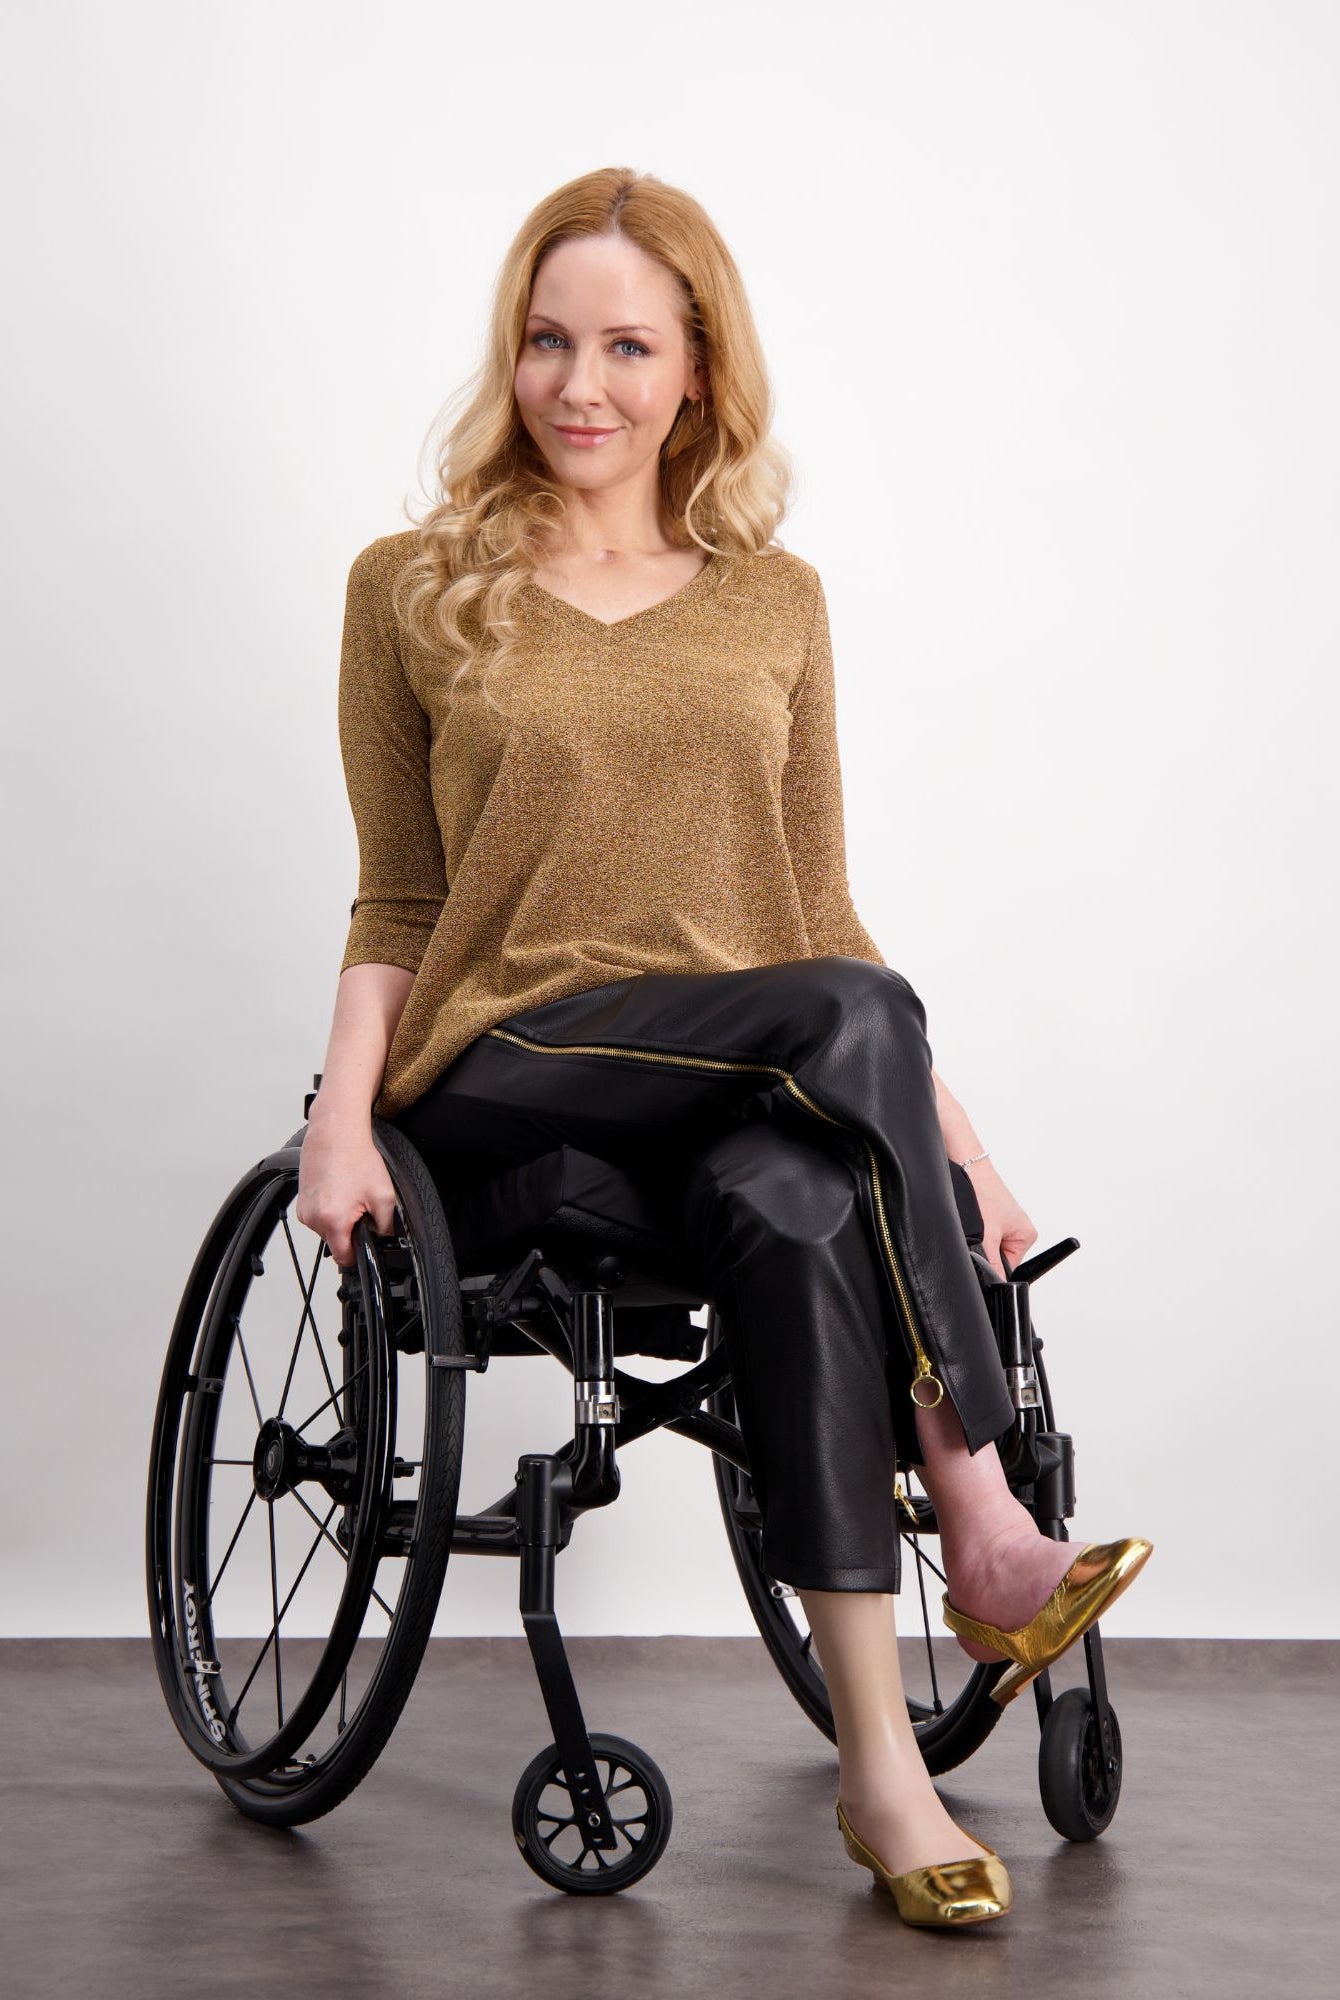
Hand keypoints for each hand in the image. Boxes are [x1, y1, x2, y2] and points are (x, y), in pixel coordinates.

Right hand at [296, 1109, 398, 1266]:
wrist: (336, 1133)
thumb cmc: (356, 1158)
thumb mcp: (383, 1196)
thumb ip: (386, 1226)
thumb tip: (384, 1240)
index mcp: (333, 1221)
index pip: (344, 1258)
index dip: (359, 1253)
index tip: (365, 1242)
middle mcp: (313, 1219)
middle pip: (335, 1243)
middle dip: (350, 1230)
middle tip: (360, 1206)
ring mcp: (304, 1210)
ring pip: (326, 1229)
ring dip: (339, 1218)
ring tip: (349, 1193)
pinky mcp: (301, 1201)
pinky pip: (318, 1216)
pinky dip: (329, 1208)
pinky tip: (339, 1189)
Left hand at [966, 1160, 1037, 1280]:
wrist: (969, 1168)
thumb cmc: (985, 1193)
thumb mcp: (988, 1235)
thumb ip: (991, 1262)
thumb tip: (995, 1284)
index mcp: (1026, 1236)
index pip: (1010, 1267)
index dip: (995, 1268)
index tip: (983, 1263)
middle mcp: (1019, 1229)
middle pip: (999, 1257)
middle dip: (987, 1252)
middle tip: (978, 1238)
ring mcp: (1005, 1223)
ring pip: (990, 1246)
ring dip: (981, 1240)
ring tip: (976, 1225)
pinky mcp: (992, 1217)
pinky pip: (985, 1234)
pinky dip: (977, 1231)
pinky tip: (972, 1220)